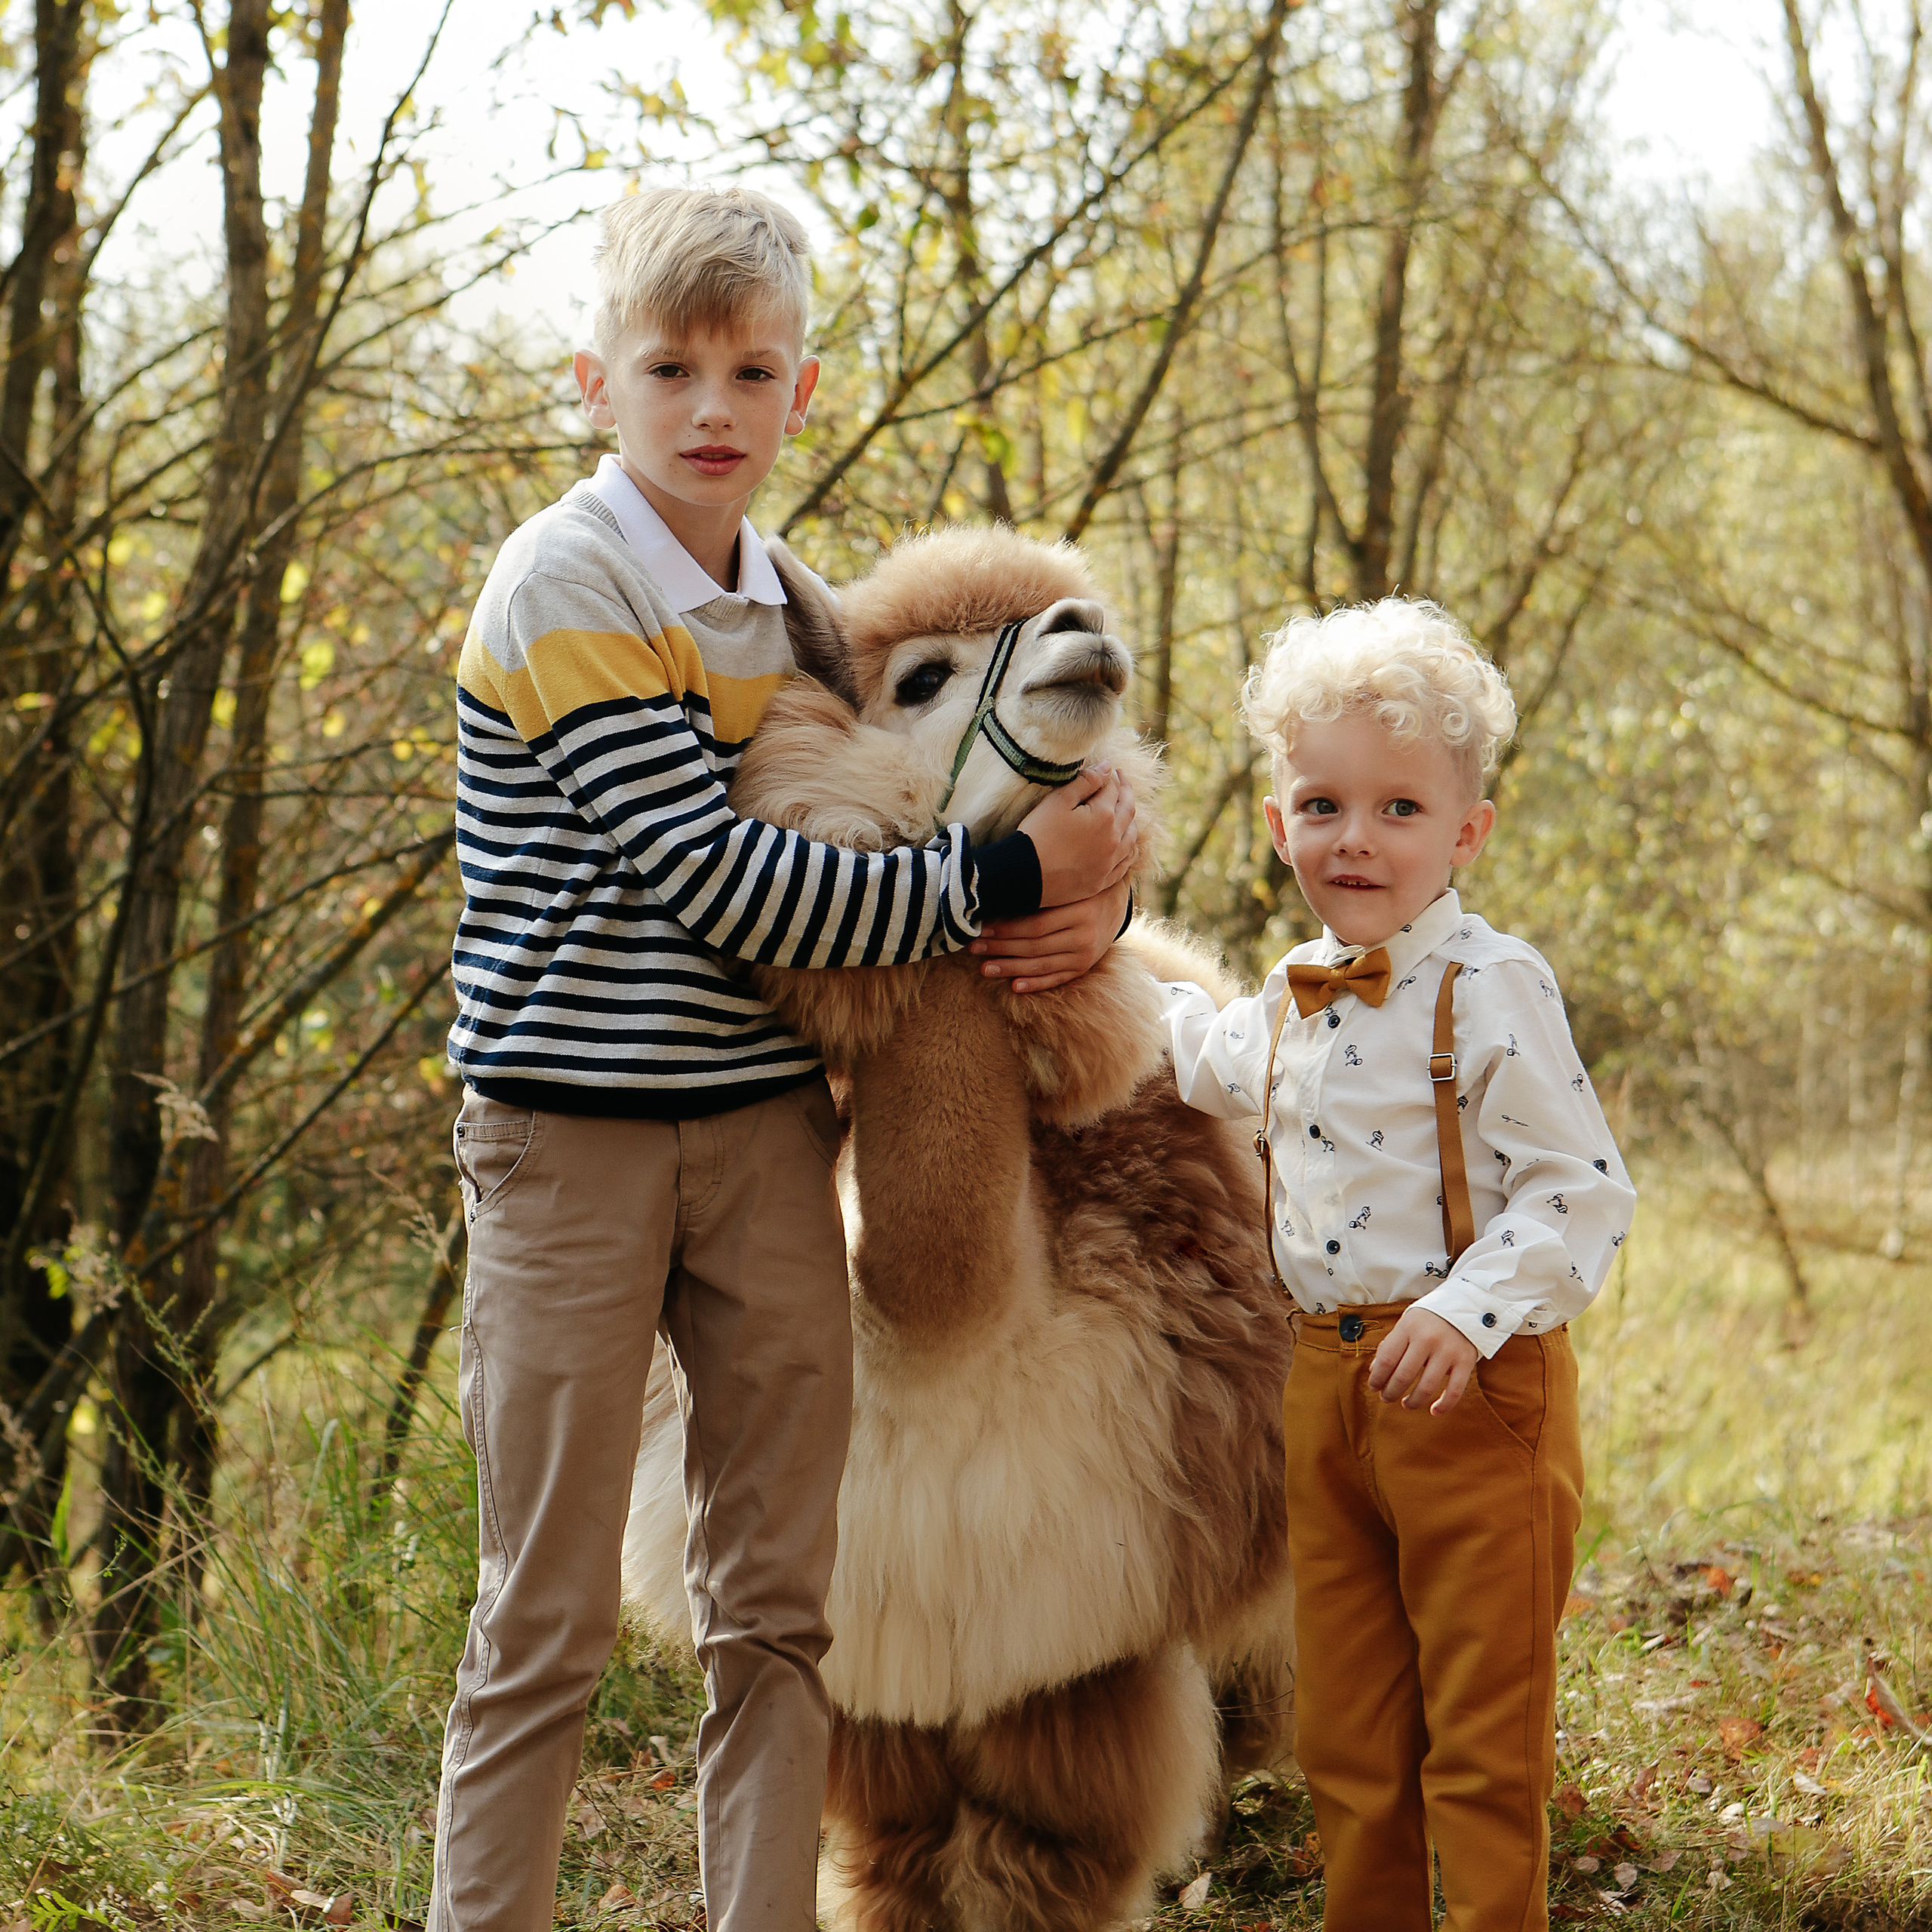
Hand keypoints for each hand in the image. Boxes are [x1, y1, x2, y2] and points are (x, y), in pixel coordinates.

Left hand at [970, 880, 1131, 993]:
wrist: (1115, 902)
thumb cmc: (1081, 888)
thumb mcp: (1066, 886)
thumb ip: (1038, 892)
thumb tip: (995, 896)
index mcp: (1079, 911)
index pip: (1035, 925)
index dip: (1005, 929)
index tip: (981, 928)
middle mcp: (1084, 936)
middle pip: (1034, 947)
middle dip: (1000, 948)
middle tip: (974, 948)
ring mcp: (1086, 956)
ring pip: (1041, 966)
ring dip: (1010, 968)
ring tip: (985, 968)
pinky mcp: (1084, 967)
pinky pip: (1056, 979)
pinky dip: (1035, 984)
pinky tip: (1014, 986)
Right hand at [1020, 764, 1137, 908]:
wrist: (1026, 875)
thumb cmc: (1039, 834)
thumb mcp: (1059, 801)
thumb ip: (1086, 781)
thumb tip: (1107, 767)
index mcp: (1104, 816)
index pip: (1113, 789)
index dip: (1110, 776)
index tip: (1108, 768)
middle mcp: (1114, 839)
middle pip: (1128, 810)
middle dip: (1125, 791)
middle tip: (1121, 779)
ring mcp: (1110, 862)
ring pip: (1132, 836)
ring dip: (1131, 818)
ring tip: (1125, 808)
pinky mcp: (1103, 880)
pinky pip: (1126, 862)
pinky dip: (1130, 848)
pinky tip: (1127, 844)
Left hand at [1366, 1307, 1479, 1415]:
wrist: (1466, 1306)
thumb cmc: (1429, 1319)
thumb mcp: (1407, 1324)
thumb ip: (1390, 1345)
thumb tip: (1375, 1372)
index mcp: (1409, 1327)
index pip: (1387, 1359)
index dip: (1377, 1378)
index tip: (1374, 1387)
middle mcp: (1427, 1339)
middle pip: (1403, 1376)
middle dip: (1390, 1392)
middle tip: (1386, 1398)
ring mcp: (1448, 1351)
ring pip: (1426, 1387)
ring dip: (1412, 1401)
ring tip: (1406, 1404)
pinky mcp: (1466, 1361)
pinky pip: (1454, 1391)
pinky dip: (1444, 1405)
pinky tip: (1434, 1411)